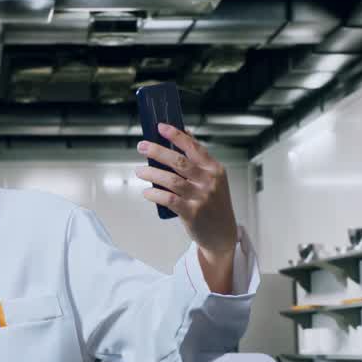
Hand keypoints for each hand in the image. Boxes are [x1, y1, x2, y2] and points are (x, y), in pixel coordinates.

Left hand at [136, 124, 239, 288]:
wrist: (222, 234)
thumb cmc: (213, 203)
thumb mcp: (213, 180)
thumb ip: (199, 162)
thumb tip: (181, 136)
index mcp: (215, 169)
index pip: (194, 147)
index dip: (176, 135)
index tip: (160, 126)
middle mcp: (209, 181)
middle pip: (179, 161)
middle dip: (157, 151)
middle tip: (142, 146)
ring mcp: (201, 197)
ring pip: (170, 180)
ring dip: (151, 174)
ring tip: (139, 171)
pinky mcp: (192, 213)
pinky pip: (168, 199)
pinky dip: (154, 194)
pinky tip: (147, 192)